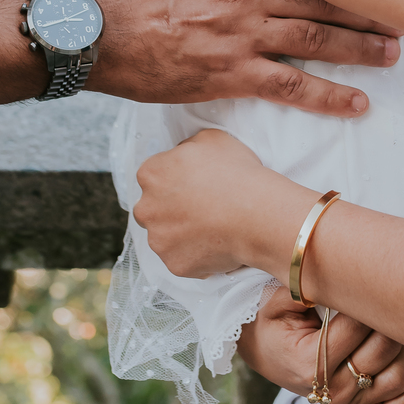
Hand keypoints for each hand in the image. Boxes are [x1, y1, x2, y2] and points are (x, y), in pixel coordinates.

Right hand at [89, 0, 400, 116]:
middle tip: (402, 15)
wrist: (95, 36)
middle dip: (366, 7)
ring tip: (393, 54)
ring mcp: (243, 37)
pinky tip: (357, 104)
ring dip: (360, 48)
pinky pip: (290, 87)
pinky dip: (328, 97)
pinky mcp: (233, 76)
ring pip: (316, 41)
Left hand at [132, 129, 281, 276]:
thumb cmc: (237, 174)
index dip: (175, 180)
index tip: (193, 185)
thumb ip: (186, 147)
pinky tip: (217, 244)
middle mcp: (147, 208)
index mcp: (151, 174)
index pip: (153, 177)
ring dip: (182, 234)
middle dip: (171, 209)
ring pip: (165, 237)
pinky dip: (196, 255)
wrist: (257, 215)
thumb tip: (183, 156)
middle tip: (201, 208)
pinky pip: (183, 259)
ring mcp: (159, 240)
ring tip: (213, 228)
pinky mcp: (175, 264)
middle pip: (153, 209)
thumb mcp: (211, 139)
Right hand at [238, 288, 403, 403]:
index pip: (359, 325)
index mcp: (312, 362)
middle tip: (401, 293)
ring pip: (396, 378)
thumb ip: (303, 288)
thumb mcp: (279, 302)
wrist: (264, 353)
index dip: (373, 299)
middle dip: (396, 320)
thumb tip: (336, 274)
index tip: (380, 278)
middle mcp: (332, 389)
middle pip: (383, 350)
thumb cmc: (273, 323)